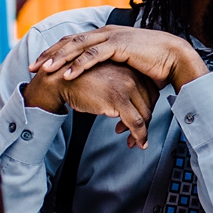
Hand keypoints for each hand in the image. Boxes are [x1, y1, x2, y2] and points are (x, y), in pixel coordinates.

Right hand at [25, 62, 158, 148]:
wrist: (61, 80)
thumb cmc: (81, 81)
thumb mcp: (107, 81)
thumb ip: (122, 89)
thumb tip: (131, 110)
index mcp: (131, 69)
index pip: (151, 93)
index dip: (147, 109)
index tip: (141, 121)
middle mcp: (132, 76)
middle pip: (150, 104)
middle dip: (145, 122)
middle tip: (138, 135)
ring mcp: (127, 87)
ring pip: (145, 115)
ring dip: (142, 132)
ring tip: (134, 141)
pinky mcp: (118, 99)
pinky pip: (137, 122)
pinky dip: (140, 136)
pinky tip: (138, 143)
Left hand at [29, 26, 208, 92]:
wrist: (175, 57)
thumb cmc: (155, 67)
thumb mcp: (128, 72)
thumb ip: (114, 82)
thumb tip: (110, 108)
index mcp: (106, 37)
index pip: (75, 42)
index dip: (56, 53)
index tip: (40, 65)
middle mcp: (106, 33)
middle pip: (70, 42)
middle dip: (49, 55)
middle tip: (32, 67)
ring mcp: (112, 37)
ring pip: (77, 46)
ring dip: (59, 58)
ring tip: (43, 70)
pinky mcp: (119, 45)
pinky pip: (93, 55)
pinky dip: (78, 64)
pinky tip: (67, 74)